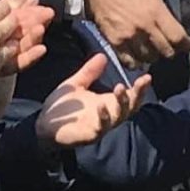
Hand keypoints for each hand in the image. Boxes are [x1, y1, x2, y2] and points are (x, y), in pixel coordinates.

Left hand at [32, 54, 151, 147]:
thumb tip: (103, 55)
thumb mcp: (76, 84)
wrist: (42, 126)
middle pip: (131, 107)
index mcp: (107, 103)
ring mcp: (100, 126)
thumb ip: (89, 72)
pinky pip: (100, 127)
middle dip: (138, 94)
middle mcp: (108, 115)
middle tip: (143, 80)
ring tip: (120, 87)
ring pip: (119, 117)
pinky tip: (101, 105)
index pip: (129, 96)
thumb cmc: (60, 108)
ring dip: (122, 103)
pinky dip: (103, 117)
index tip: (147, 75)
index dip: (140, 88)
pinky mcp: (89, 135)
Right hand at [82, 0, 189, 64]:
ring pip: (149, 58)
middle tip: (172, 45)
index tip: (187, 44)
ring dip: (155, 56)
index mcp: (156, 12)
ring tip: (156, 49)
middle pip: (166, 52)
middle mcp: (144, 28)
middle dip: (172, 50)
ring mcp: (129, 37)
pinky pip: (130, 62)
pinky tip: (140, 54)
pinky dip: (138, 61)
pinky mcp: (116, 43)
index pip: (178, 38)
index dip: (186, 44)